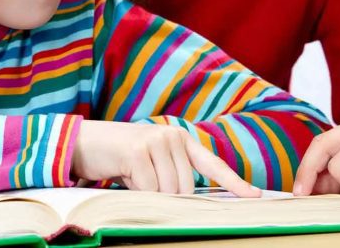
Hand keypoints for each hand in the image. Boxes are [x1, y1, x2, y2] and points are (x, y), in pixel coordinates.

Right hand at [72, 120, 259, 195]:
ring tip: (131, 176)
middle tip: (142, 183)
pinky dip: (136, 192)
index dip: (234, 182)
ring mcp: (156, 142)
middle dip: (167, 196)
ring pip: (169, 191)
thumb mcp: (151, 163)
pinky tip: (123, 175)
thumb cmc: (118, 158)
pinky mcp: (138, 152)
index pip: (213, 164)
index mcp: (180, 139)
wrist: (83, 142)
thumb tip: (191, 202)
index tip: (256, 196)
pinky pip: (148, 189)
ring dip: (150, 195)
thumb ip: (173, 174)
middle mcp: (172, 136)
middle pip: (186, 189)